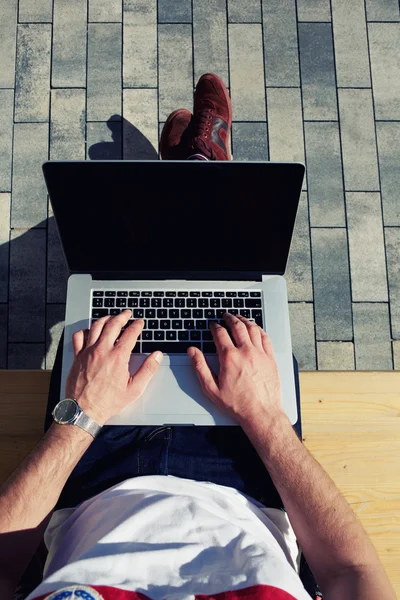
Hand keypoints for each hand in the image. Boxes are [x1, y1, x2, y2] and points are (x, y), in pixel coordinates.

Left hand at [65, 310, 162, 425]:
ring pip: (96, 327)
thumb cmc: (108, 402)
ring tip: (111, 317)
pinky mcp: (78, 357)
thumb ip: (148, 370)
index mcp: (118, 357)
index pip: (130, 333)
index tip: (140, 323)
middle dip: (122, 316)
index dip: (137, 326)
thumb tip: (157, 356)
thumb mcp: (134, 389)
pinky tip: (90, 331)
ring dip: (105, 319)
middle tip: (127, 313)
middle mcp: (102, 350)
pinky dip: (85, 330)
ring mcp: (88, 352)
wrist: (84, 410)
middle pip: (113, 324)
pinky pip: (79, 337)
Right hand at [187, 312, 283, 426]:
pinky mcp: (270, 358)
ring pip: (252, 329)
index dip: (214, 326)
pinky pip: (265, 337)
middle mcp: (246, 352)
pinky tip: (256, 328)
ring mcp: (260, 354)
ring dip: (245, 320)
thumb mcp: (211, 388)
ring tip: (240, 318)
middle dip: (230, 318)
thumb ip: (200, 367)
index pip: (220, 333)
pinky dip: (259, 329)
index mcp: (229, 358)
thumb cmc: (237, 404)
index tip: (212, 325)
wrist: (261, 413)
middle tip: (226, 315)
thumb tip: (193, 352)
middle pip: (237, 326)